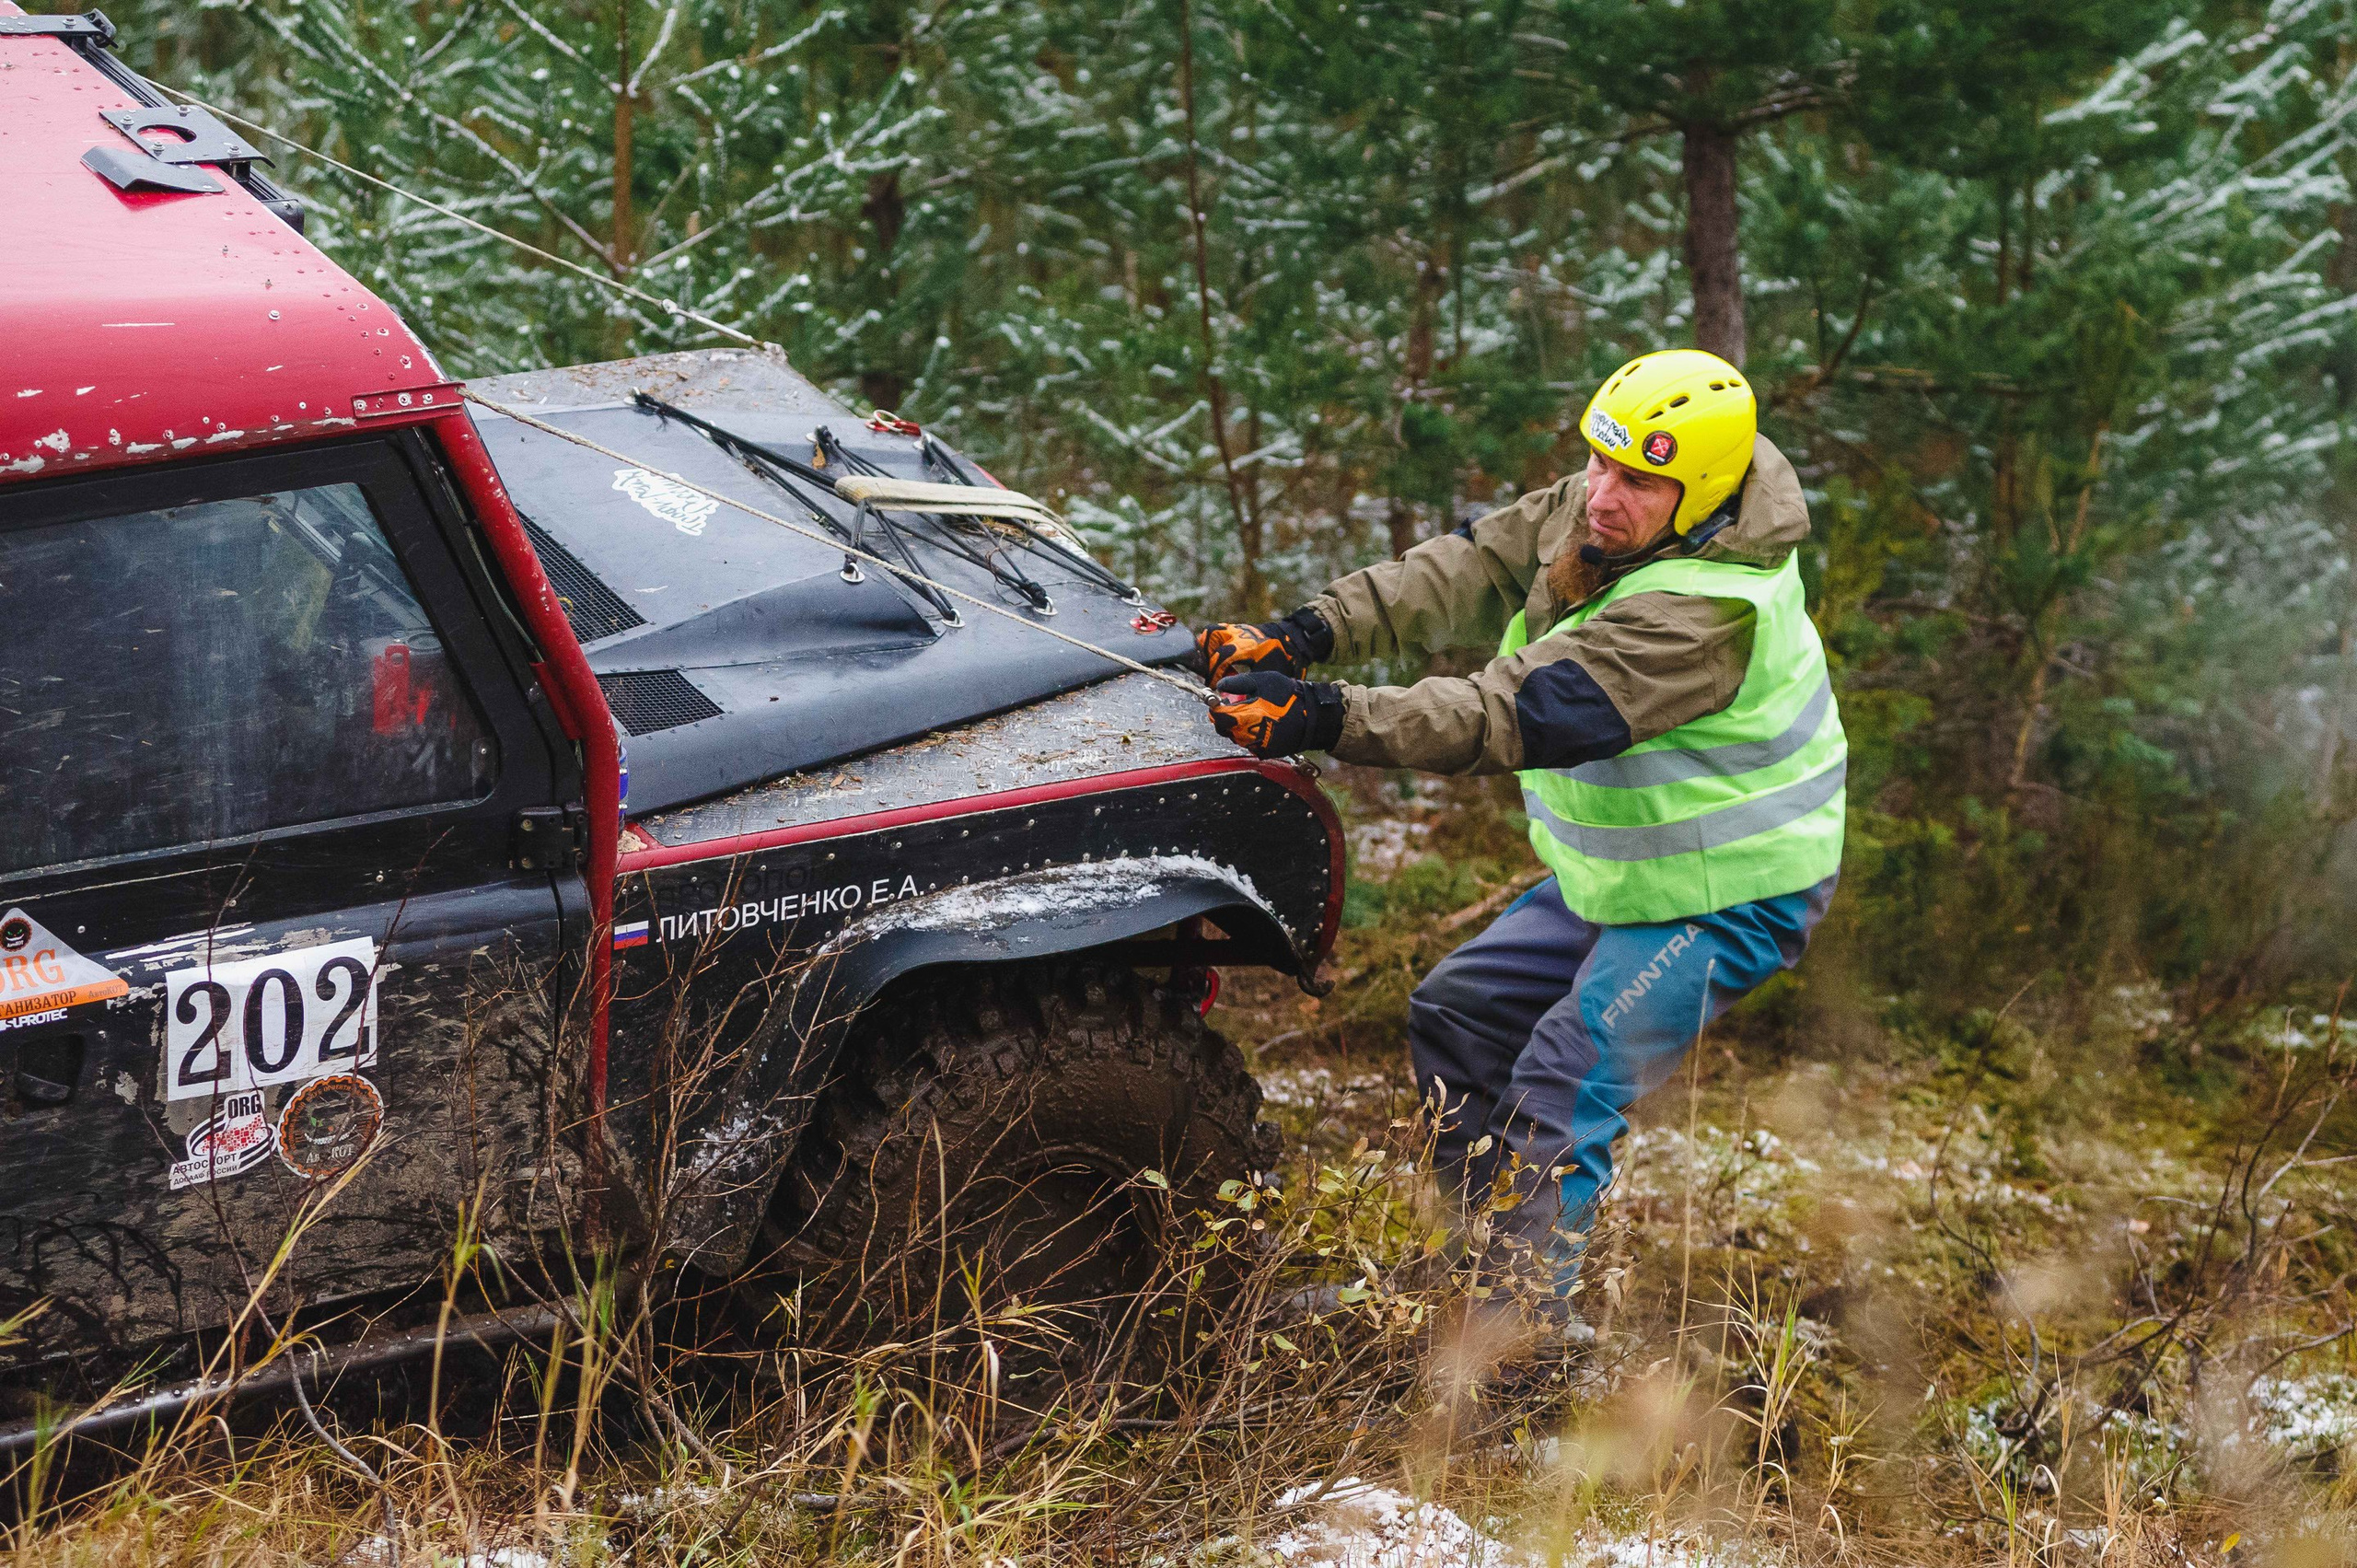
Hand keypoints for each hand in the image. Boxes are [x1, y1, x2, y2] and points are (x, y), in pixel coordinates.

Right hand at [1194, 607, 1332, 682]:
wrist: (1292, 640)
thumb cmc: (1282, 660)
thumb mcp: (1266, 675)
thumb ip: (1246, 684)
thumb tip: (1228, 698)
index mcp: (1249, 646)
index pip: (1223, 656)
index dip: (1214, 672)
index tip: (1214, 685)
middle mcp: (1241, 634)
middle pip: (1211, 637)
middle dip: (1206, 656)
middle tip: (1207, 672)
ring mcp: (1238, 629)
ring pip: (1212, 632)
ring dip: (1206, 647)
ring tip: (1207, 664)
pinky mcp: (1237, 628)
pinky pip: (1218, 632)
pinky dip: (1212, 644)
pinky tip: (1215, 658)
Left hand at [1210, 672, 1345, 757]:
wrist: (1312, 716)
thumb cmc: (1288, 696)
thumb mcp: (1262, 681)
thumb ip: (1238, 683)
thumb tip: (1219, 687)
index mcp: (1244, 717)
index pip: (1219, 717)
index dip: (1216, 709)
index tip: (1218, 702)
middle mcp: (1248, 735)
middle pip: (1224, 730)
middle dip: (1226, 718)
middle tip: (1233, 707)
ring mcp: (1256, 746)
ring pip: (1236, 738)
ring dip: (1237, 727)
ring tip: (1249, 715)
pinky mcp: (1265, 752)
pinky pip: (1249, 744)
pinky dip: (1249, 735)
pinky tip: (1259, 724)